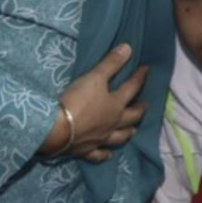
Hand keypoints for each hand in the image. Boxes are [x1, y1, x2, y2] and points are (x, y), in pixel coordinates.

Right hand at [40, 44, 148, 161]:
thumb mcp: (94, 77)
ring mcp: (100, 139)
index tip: (146, 69)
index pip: (132, 88)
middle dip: (139, 110)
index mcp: (116, 104)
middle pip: (131, 117)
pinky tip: (107, 154)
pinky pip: (99, 154)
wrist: (55, 131)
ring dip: (127, 132)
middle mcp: (112, 124)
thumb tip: (129, 48)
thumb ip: (111, 63)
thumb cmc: (76, 101)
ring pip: (119, 137)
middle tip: (144, 106)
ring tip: (133, 130)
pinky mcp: (86, 151)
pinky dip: (105, 154)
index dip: (139, 77)